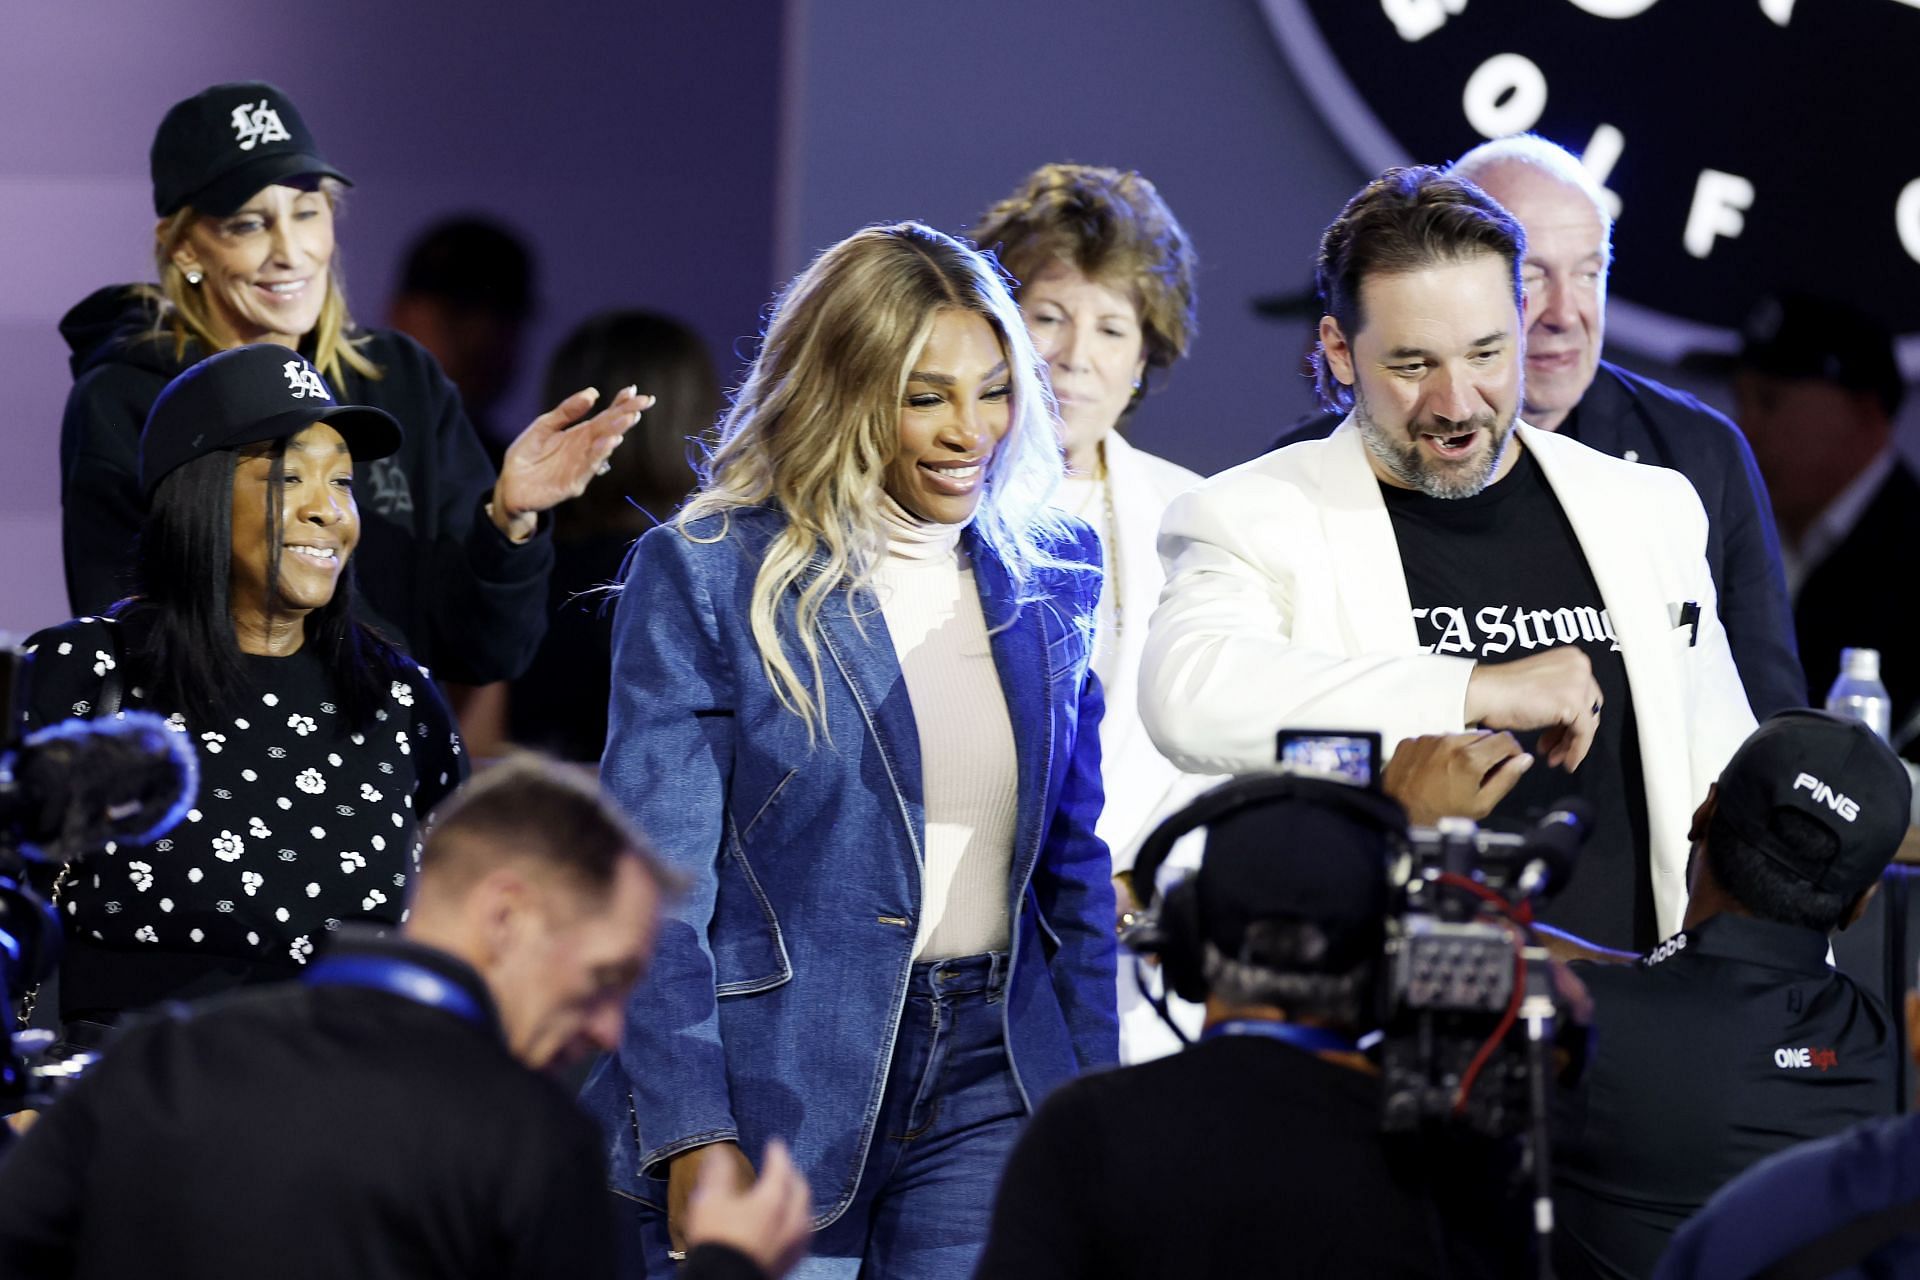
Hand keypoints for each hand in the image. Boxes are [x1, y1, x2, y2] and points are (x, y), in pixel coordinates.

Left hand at [490, 385, 652, 540]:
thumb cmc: (528, 455)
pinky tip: (607, 441)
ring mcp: (581, 468)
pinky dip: (598, 455)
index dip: (620, 404)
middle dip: (626, 416)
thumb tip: (593, 393)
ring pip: (602, 449)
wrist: (511, 485)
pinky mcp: (572, 484)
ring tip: (628, 418)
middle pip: (609, 430)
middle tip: (642, 403)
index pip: (605, 417)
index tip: (634, 391)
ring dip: (616, 433)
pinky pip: (587, 468)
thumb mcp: (544, 426)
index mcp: (580, 434)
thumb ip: (566, 411)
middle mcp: (585, 450)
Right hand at [680, 1140, 811, 1278]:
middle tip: (784, 1167)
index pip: (781, 1167)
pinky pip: (803, 1235)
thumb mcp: (710, 1201)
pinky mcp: (792, 1261)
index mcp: (773, 1199)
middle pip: (800, 1189)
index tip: (774, 1143)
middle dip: (793, 1174)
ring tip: (791, 1195)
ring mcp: (794, 1242)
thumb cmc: (717, 1239)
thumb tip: (720, 1151)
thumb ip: (717, 1173)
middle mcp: (791, 1218)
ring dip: (799, 1199)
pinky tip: (791, 1225)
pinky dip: (799, 1222)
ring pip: (806, 1213)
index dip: (778, 1152)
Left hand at [1383, 731, 1532, 825]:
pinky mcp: (1412, 741)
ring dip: (1464, 749)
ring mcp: (1428, 740)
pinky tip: (1436, 770)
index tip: (1510, 761)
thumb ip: (1506, 779)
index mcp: (1469, 759)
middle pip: (1483, 735)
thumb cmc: (1438, 816)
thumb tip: (1523, 761)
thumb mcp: (1481, 804)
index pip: (1505, 739)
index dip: (1512, 751)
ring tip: (1454, 774)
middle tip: (1480, 772)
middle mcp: (1448, 743)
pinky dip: (1440, 751)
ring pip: (1459, 736)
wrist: (1397, 814)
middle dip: (1488, 751)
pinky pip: (1435, 739)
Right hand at [1463, 646, 1602, 770]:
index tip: (1556, 734)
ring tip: (1553, 757)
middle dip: (1571, 731)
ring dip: (1571, 743)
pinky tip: (1565, 762)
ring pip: (1588, 722)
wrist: (1485, 693)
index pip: (1585, 693)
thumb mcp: (1539, 686)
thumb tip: (1570, 718)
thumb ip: (1558, 693)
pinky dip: (1577, 751)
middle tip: (1552, 747)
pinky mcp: (1574, 703)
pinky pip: (1584, 734)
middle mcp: (1580, 665)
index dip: (1572, 718)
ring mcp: (1578, 683)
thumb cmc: (1500, 691)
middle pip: (1589, 708)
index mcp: (1572, 657)